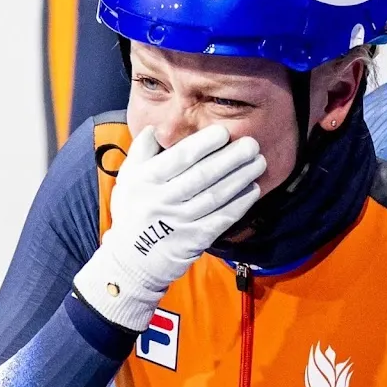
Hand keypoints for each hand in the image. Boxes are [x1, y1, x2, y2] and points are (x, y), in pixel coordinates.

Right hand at [73, 125, 265, 330]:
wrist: (131, 260)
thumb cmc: (133, 211)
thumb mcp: (128, 178)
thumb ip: (141, 151)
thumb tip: (156, 127)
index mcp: (146, 180)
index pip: (179, 158)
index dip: (204, 144)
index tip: (224, 132)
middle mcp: (162, 200)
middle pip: (202, 176)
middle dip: (230, 158)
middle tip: (252, 144)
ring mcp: (179, 222)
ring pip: (215, 196)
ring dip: (240, 178)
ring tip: (258, 162)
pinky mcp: (194, 240)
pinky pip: (221, 219)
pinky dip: (239, 204)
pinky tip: (252, 190)